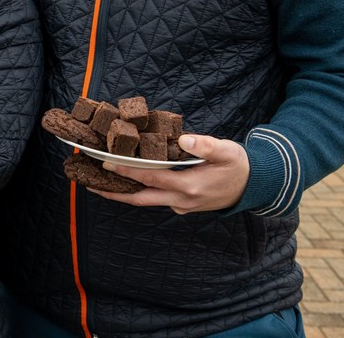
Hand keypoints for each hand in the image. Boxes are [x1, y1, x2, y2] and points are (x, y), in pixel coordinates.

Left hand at [91, 134, 249, 213]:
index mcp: (189, 186)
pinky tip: (128, 181)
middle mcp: (181, 199)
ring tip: (100, 183)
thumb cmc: (238, 166)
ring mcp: (181, 205)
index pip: (150, 178)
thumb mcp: (227, 151)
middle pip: (140, 198)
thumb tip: (184, 139)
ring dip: (123, 194)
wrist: (253, 186)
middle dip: (113, 192)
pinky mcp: (182, 204)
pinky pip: (156, 199)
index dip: (126, 171)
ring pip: (146, 201)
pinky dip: (140, 191)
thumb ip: (206, 145)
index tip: (106, 164)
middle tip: (89, 183)